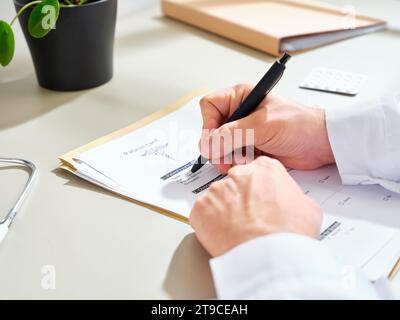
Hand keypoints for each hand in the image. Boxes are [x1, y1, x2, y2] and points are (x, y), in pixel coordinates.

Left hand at [190, 156, 322, 256]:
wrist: (270, 255)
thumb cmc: (290, 232)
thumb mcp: (308, 208)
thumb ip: (293, 197)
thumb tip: (290, 204)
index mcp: (265, 168)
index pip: (257, 173)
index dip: (259, 191)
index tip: (260, 203)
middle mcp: (238, 174)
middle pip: (236, 184)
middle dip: (240, 200)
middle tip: (248, 220)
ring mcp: (217, 190)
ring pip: (218, 199)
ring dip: (224, 213)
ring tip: (237, 231)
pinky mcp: (201, 207)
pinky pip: (203, 214)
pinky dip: (209, 225)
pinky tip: (224, 236)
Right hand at [199, 84, 334, 172]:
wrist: (320, 144)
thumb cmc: (299, 124)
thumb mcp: (262, 126)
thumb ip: (233, 134)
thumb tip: (209, 144)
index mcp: (242, 97)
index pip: (210, 106)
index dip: (208, 123)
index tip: (214, 140)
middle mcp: (240, 113)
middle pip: (213, 129)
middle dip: (217, 145)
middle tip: (223, 157)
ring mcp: (245, 131)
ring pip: (220, 145)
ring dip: (226, 156)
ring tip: (238, 161)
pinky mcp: (250, 147)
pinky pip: (232, 156)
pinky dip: (236, 162)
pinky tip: (248, 163)